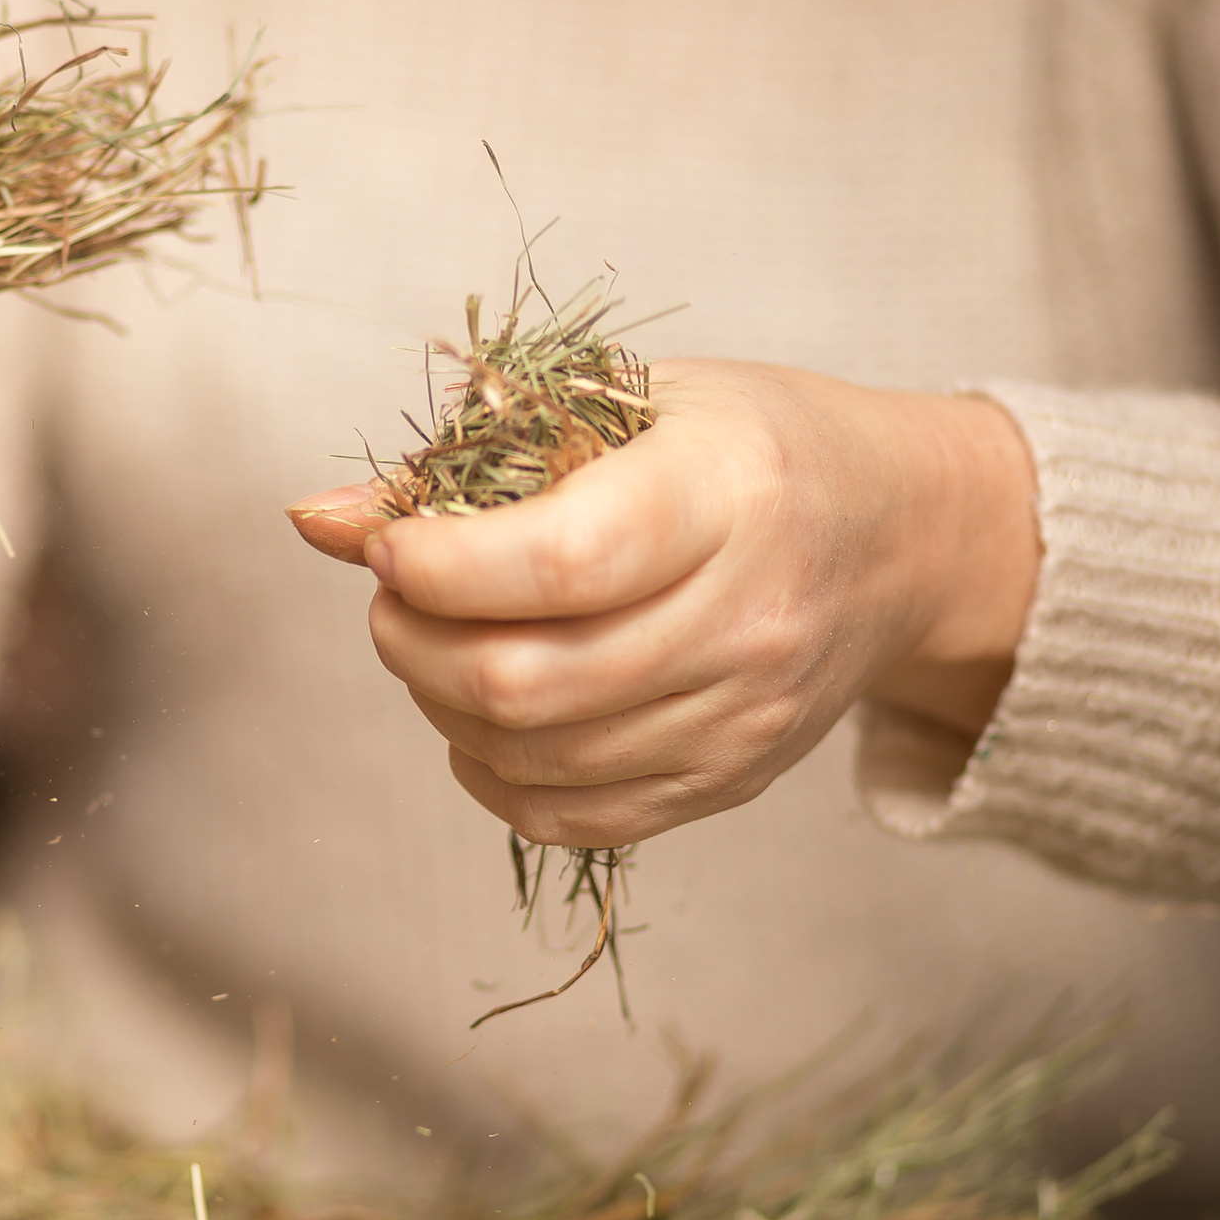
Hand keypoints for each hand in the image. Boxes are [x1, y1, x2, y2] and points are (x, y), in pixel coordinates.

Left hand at [288, 359, 1040, 847]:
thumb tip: (315, 520)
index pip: (564, 562)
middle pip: (532, 680)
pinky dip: (490, 772)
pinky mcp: (731, 780)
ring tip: (430, 641)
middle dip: (412, 643)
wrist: (904, 535)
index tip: (390, 547)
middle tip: (391, 597)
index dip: (443, 567)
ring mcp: (746, 715)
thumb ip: (467, 457)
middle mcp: (750, 616)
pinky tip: (479, 712)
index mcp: (730, 492)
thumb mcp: (627, 402)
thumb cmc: (746, 444)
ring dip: (439, 703)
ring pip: (538, 757)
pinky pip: (571, 817)